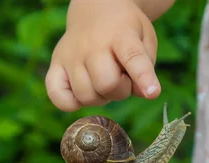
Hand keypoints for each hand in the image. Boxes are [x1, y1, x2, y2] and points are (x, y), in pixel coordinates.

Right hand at [45, 0, 160, 111]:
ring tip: (103, 81)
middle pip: (106, 84)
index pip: (132, 57)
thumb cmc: (124, 32)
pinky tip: (83, 92)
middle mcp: (91, 45)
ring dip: (100, 97)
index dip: (143, 77)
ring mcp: (70, 56)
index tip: (153, 92)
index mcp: (120, 35)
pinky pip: (59, 97)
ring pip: (86, 95)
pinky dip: (71, 103)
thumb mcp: (144, 40)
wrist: (94, 11)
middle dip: (120, 90)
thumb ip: (147, 68)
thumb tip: (144, 94)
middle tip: (121, 78)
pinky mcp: (55, 66)